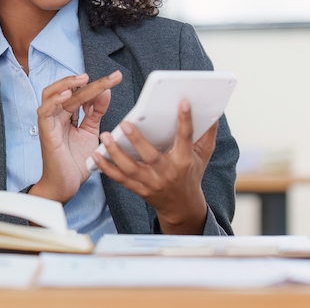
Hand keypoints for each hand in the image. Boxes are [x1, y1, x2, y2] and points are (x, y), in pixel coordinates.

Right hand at [29, 71, 120, 203]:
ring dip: (68, 83)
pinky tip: (68, 94)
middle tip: (112, 77)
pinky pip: (45, 110)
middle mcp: (58, 115)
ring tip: (84, 78)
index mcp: (68, 114)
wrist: (65, 184)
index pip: (82, 93)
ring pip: (53, 94)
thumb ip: (96, 113)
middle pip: (71, 91)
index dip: (98, 85)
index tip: (116, 79)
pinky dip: (55, 99)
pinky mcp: (45, 131)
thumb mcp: (91, 132)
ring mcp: (50, 121)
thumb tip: (105, 92)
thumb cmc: (74, 161)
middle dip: (92, 82)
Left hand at [91, 99, 216, 233]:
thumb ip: (207, 134)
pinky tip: (95, 154)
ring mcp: (150, 182)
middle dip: (137, 140)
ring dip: (115, 153)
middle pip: (151, 156)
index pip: (185, 138)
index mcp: (183, 161)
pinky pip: (119, 178)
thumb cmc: (191, 175)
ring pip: (130, 168)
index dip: (185, 120)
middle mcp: (166, 173)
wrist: (182, 207)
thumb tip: (214, 112)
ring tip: (105, 136)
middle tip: (125, 123)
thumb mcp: (202, 156)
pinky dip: (106, 167)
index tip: (182, 102)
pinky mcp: (138, 188)